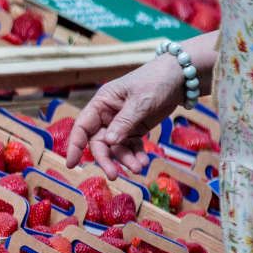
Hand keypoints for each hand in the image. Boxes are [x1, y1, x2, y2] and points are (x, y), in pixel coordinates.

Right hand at [65, 55, 186, 177]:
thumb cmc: (156, 81)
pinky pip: (131, 147)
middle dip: (106, 159)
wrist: (181, 77)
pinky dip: (136, 156)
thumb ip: (124, 122)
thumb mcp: (140, 101)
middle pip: (99, 142)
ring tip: (138, 168)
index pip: (82, 126)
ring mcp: (121, 124)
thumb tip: (108, 142)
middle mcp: (107, 115)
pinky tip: (143, 162)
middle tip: (114, 175)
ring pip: (116, 148)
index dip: (74, 145)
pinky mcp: (135, 130)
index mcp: (102, 103)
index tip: (71, 164)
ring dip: (125, 160)